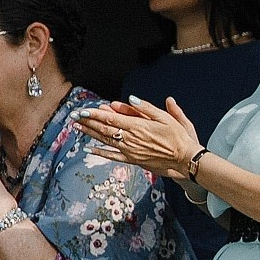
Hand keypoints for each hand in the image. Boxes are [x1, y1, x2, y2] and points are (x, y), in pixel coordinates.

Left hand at [77, 97, 201, 177]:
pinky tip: (90, 149)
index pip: (112, 118)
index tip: (83, 110)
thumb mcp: (167, 118)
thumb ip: (147, 108)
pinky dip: (100, 153)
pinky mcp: (133, 159)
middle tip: (74, 116)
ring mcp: (130, 150)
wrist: (185, 159)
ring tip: (77, 127)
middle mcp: (131, 139)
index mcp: (138, 126)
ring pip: (105, 140)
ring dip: (90, 133)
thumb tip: (130, 99)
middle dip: (88, 121)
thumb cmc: (179, 137)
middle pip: (104, 128)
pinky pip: (113, 156)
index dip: (96, 114)